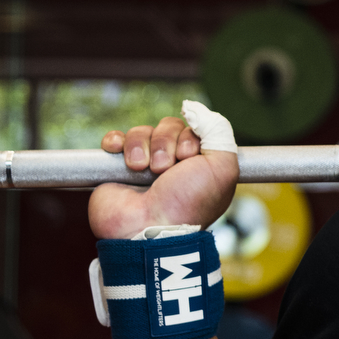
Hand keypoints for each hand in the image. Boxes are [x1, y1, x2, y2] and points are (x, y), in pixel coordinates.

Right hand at [88, 116, 238, 240]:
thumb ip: (220, 134)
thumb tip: (197, 110)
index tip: (188, 159)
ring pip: (141, 132)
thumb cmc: (188, 202)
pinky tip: (118, 152)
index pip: (193, 129)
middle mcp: (173, 165)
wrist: (148, 228)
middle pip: (167, 126)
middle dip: (166, 143)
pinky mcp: (116, 170)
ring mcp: (144, 167)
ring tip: (143, 170)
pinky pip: (115, 140)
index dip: (189, 139)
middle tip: (164, 170)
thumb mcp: (223, 168)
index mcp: (198, 164)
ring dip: (142, 146)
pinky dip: (115, 141)